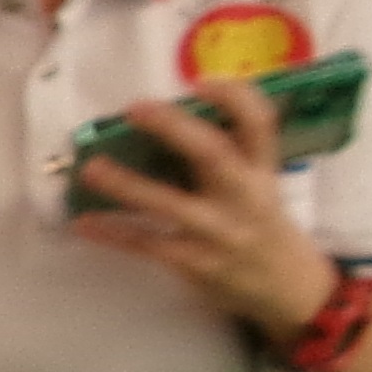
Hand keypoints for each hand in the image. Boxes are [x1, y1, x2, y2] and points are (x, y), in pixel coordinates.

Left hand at [67, 80, 337, 335]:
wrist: (287, 289)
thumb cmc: (261, 223)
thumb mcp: (261, 186)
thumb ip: (230, 156)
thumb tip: (169, 118)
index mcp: (263, 171)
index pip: (260, 126)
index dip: (235, 99)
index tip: (201, 82)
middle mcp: (244, 197)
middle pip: (214, 156)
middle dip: (175, 129)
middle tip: (135, 108)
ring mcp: (220, 232)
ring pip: (171, 204)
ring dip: (127, 184)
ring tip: (91, 167)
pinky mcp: (197, 263)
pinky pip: (149, 245)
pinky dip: (114, 233)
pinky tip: (84, 222)